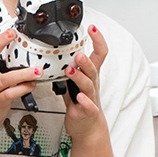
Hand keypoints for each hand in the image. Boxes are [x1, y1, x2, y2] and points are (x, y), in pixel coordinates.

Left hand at [63, 25, 110, 148]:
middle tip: (78, 53)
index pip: (99, 54)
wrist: (88, 128)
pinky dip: (84, 101)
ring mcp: (91, 99)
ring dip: (80, 77)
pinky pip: (88, 106)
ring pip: (89, 85)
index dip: (98, 40)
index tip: (92, 28)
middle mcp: (92, 85)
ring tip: (70, 70)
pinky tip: (79, 98)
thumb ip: (69, 69)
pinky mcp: (87, 112)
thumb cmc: (81, 105)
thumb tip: (58, 54)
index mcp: (90, 76)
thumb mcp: (74, 83)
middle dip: (86, 60)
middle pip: (93, 69)